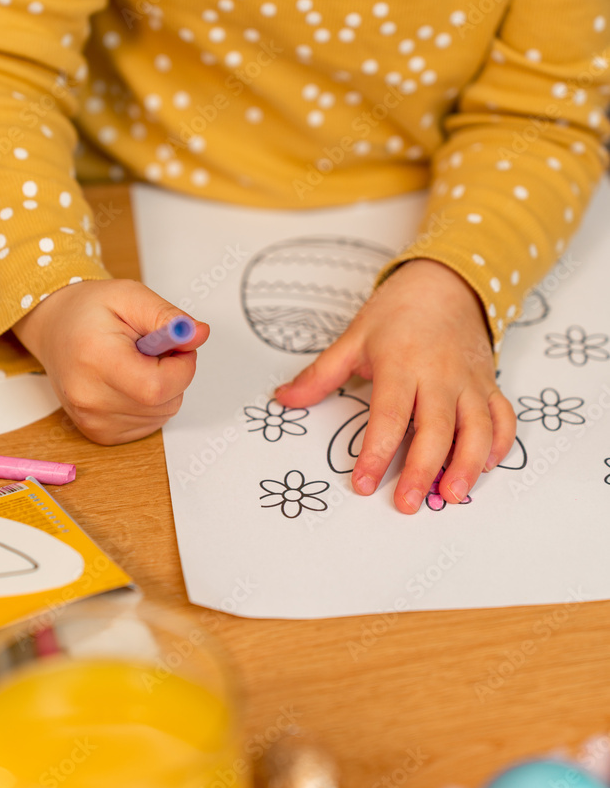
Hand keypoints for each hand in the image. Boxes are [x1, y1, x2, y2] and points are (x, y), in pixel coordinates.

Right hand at [13, 279, 208, 444]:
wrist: (54, 327)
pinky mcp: (99, 433)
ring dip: (163, 388)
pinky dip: (150, 403)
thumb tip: (199, 334)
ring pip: (162, 414)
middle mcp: (90, 398)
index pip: (157, 386)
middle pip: (164, 402)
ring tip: (136, 362)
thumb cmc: (89, 311)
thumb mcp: (131, 296)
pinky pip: (149, 424)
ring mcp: (92, 420)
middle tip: (152, 349)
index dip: (182, 367)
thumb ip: (168, 317)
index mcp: (96, 360)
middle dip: (174, 374)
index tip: (177, 346)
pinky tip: (129, 381)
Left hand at [275, 260, 515, 513]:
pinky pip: (502, 418)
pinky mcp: (488, 385)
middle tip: (408, 504)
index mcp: (402, 364)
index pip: (390, 415)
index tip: (363, 482)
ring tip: (452, 495)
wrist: (445, 283)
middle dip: (423, 470)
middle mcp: (439, 375)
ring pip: (477, 428)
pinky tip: (484, 467)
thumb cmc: (398, 313)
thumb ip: (321, 374)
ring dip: (467, 465)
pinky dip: (499, 445)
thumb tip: (284, 399)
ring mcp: (469, 381)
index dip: (377, 452)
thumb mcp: (354, 338)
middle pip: (436, 429)